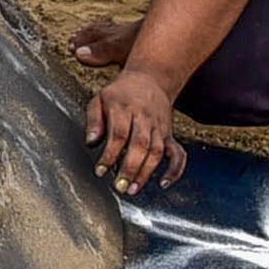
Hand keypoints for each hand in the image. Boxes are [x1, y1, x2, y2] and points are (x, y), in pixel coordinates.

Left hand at [84, 63, 188, 190]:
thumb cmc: (120, 94)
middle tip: (119, 187)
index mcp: (124, 108)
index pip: (119, 134)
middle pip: (140, 145)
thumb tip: (90, 142)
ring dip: (146, 172)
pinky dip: (175, 169)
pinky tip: (164, 183)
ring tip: (133, 190)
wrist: (150, 79)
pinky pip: (177, 153)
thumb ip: (94, 120)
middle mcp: (144, 118)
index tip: (100, 171)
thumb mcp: (99, 99)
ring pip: (157, 151)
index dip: (110, 155)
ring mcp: (160, 127)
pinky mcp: (170, 134)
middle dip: (130, 168)